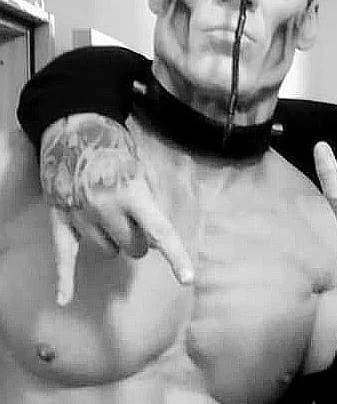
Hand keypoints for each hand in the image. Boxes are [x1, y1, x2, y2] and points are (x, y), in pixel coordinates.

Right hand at [40, 114, 193, 304]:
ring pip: (107, 251)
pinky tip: (64, 298)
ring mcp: (80, 216)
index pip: (159, 231)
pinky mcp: (59, 219)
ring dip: (115, 242)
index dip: (175, 256)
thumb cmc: (114, 146)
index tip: (186, 278)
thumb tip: (155, 234)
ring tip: (111, 217)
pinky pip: (63, 255)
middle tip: (136, 217)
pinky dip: (64, 278)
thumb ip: (150, 199)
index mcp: (131, 192)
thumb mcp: (141, 167)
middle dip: (140, 238)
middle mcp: (105, 208)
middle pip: (133, 246)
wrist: (73, 128)